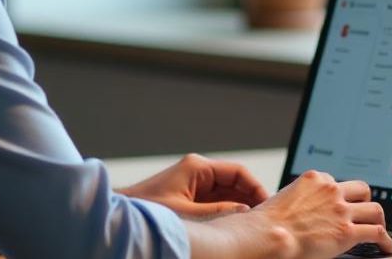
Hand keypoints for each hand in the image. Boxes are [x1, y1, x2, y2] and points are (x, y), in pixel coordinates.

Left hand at [116, 153, 268, 217]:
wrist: (124, 214)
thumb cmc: (148, 209)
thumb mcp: (188, 214)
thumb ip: (220, 211)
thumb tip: (247, 211)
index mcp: (197, 167)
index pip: (238, 172)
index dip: (256, 188)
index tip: (267, 204)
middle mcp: (198, 172)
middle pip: (235, 182)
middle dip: (251, 198)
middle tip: (265, 216)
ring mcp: (195, 184)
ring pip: (228, 193)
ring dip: (241, 206)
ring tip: (255, 222)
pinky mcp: (191, 196)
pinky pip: (217, 201)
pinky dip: (229, 211)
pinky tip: (237, 223)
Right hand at [246, 169, 391, 258]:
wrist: (269, 235)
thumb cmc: (268, 222)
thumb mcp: (283, 198)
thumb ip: (298, 199)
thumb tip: (300, 210)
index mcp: (313, 179)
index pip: (335, 182)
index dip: (338, 195)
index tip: (340, 204)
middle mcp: (330, 190)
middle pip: (361, 190)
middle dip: (364, 201)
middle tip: (363, 212)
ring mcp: (341, 210)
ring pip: (375, 209)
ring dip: (378, 220)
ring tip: (379, 229)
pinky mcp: (347, 231)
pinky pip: (377, 232)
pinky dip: (385, 240)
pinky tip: (386, 246)